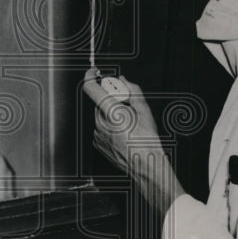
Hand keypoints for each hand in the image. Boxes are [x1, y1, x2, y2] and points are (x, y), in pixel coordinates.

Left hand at [88, 73, 183, 214]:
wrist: (145, 165)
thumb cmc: (146, 141)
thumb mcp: (145, 111)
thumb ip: (132, 91)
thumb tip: (123, 81)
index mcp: (112, 112)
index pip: (90, 88)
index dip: (90, 76)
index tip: (95, 73)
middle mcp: (100, 123)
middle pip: (99, 101)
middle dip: (110, 99)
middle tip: (126, 105)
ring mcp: (97, 134)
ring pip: (100, 115)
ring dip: (110, 113)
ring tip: (127, 124)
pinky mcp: (97, 142)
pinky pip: (100, 127)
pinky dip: (109, 125)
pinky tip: (122, 132)